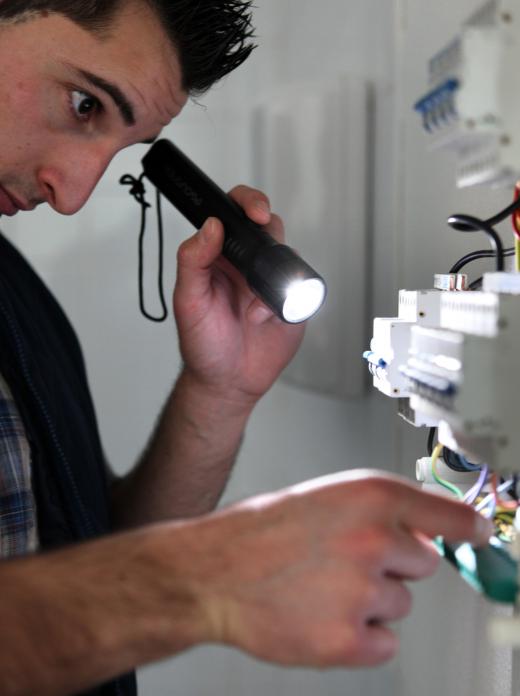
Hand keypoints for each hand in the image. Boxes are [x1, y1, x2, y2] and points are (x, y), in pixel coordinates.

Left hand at [173, 185, 304, 404]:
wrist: (229, 382)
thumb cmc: (203, 344)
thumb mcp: (188, 302)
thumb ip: (193, 261)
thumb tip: (209, 227)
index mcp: (217, 257)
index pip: (231, 214)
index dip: (245, 203)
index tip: (251, 212)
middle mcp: (244, 264)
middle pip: (265, 225)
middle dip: (268, 225)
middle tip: (264, 230)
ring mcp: (269, 280)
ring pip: (285, 251)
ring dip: (276, 268)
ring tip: (254, 304)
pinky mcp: (291, 299)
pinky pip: (301, 283)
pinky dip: (288, 296)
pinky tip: (267, 316)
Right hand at [186, 471, 492, 666]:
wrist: (213, 573)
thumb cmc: (262, 532)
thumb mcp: (324, 497)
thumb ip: (376, 510)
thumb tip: (423, 530)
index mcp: (369, 496)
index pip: (448, 515)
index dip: (470, 528)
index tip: (483, 534)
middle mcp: (372, 539)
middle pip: (424, 564)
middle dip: (394, 567)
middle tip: (346, 564)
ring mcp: (362, 590)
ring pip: (400, 604)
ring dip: (370, 601)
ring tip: (322, 588)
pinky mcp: (348, 638)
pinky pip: (384, 642)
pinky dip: (359, 636)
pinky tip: (321, 616)